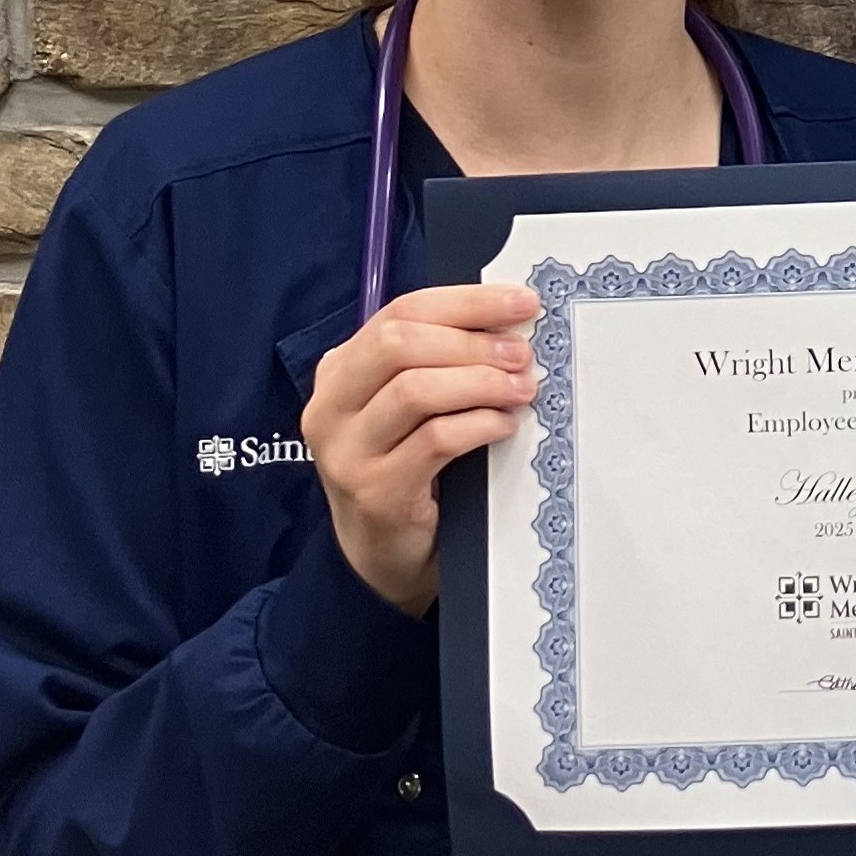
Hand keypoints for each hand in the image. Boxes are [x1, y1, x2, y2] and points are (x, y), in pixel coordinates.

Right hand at [302, 283, 542, 617]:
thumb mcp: (412, 407)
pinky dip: (478, 425)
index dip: (466, 302)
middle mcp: (332, 406)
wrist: (384, 552)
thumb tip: (510, 323)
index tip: (523, 302)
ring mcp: (347, 451)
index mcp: (342, 371)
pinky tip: (504, 424)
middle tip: (523, 354)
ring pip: (415, 390)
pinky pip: (434, 441)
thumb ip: (440, 362)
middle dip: (472, 342)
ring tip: (523, 389)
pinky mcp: (374, 490)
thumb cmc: (410, 467)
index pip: (401, 313)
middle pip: (401, 344)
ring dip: (481, 382)